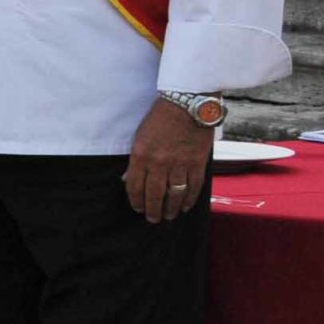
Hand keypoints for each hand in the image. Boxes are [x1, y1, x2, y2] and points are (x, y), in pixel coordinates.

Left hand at [125, 97, 214, 222]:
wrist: (187, 104)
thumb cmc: (160, 118)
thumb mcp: (139, 137)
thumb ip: (135, 160)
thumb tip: (126, 179)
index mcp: (141, 155)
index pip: (134, 185)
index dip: (135, 200)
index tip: (137, 208)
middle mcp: (159, 163)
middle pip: (154, 194)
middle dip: (152, 210)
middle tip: (152, 219)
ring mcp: (179, 164)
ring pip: (174, 194)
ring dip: (170, 208)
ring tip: (168, 216)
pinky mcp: (197, 163)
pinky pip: (193, 187)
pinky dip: (189, 199)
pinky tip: (185, 206)